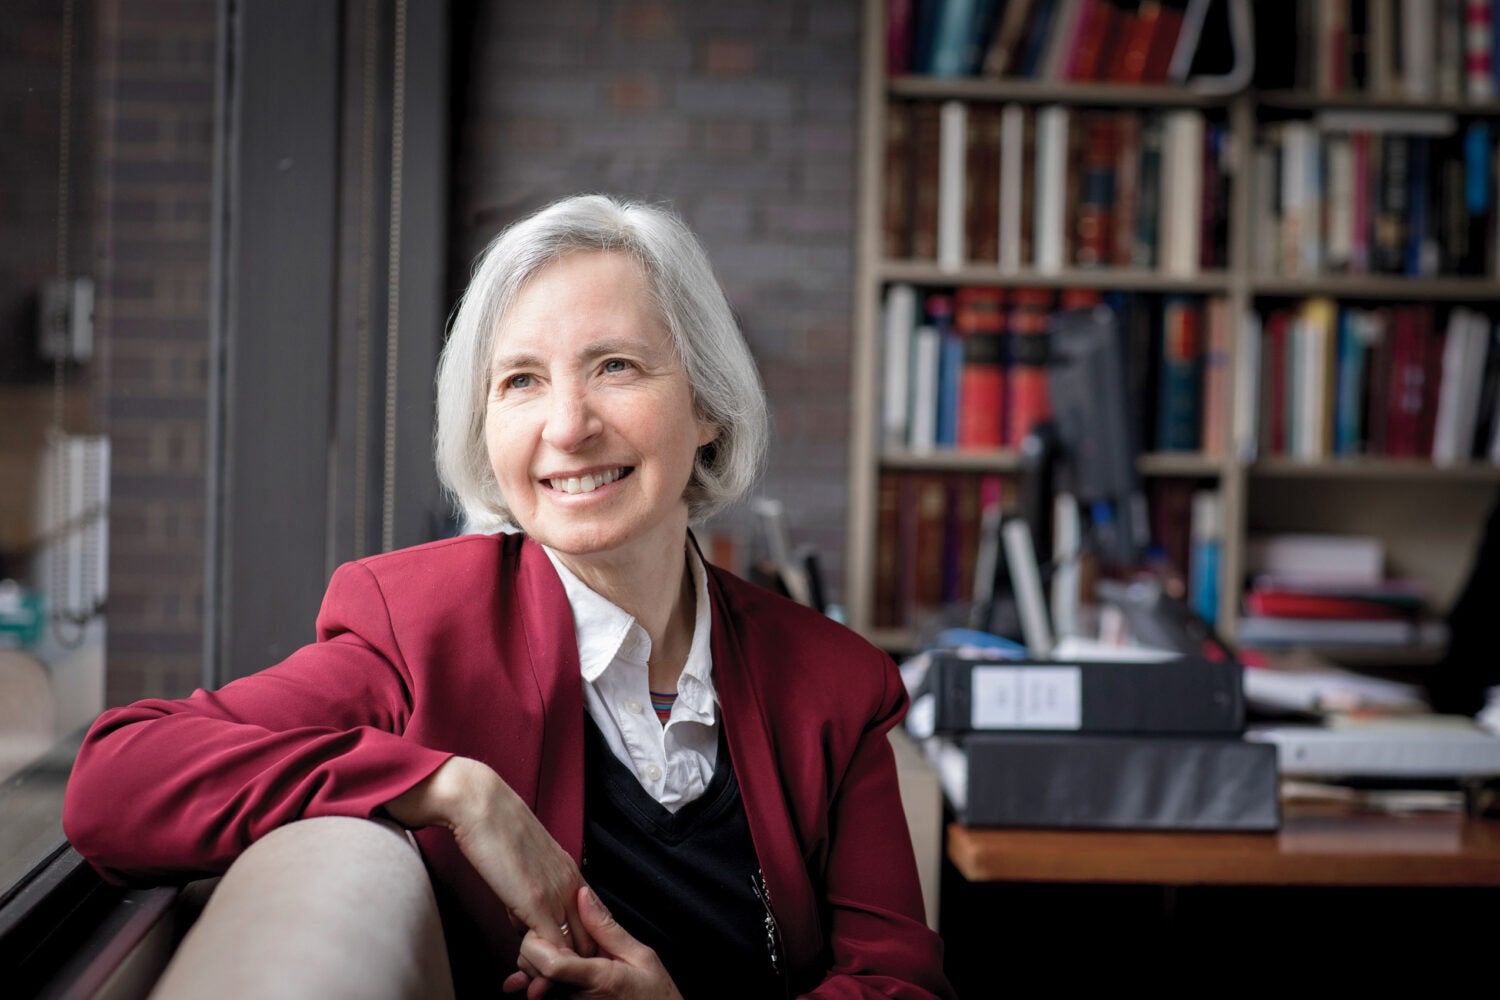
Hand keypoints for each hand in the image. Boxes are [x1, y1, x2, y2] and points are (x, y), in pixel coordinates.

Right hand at [384, 757, 595, 970]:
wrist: (478, 802)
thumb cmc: (493, 828)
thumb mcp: (520, 866)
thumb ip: (526, 896)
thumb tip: (523, 925)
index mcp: (569, 873)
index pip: (592, 922)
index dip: (581, 947)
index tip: (568, 966)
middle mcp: (570, 883)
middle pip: (589, 939)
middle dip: (575, 967)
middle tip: (554, 985)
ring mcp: (557, 893)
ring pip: (574, 948)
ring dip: (557, 973)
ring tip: (539, 987)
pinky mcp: (536, 901)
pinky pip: (552, 946)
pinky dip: (544, 967)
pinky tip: (531, 975)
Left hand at [509, 886, 682, 999]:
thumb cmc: (654, 994)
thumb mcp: (640, 956)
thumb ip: (606, 928)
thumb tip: (583, 896)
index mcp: (596, 978)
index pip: (551, 964)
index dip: (538, 942)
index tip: (544, 924)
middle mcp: (576, 997)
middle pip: (534, 969)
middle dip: (533, 945)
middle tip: (548, 928)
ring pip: (533, 979)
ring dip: (535, 959)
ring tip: (552, 944)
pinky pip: (543, 990)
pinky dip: (537, 976)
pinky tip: (538, 971)